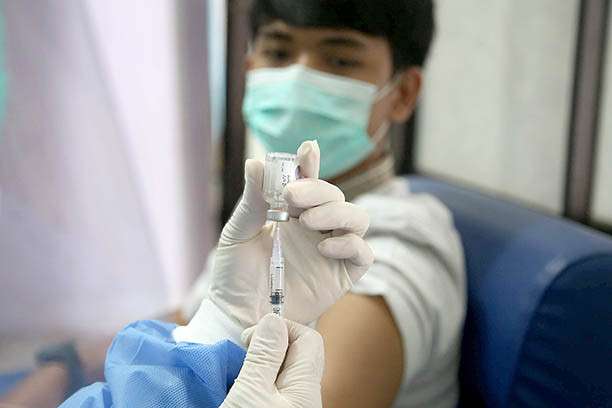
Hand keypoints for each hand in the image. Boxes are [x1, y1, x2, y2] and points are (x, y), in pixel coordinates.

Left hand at [210, 140, 373, 327]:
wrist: (238, 315)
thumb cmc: (235, 274)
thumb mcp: (237, 233)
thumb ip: (251, 201)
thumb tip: (255, 163)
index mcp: (292, 213)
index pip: (308, 181)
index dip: (311, 164)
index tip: (308, 149)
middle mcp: (316, 227)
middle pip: (336, 196)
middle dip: (319, 190)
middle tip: (292, 197)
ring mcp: (331, 250)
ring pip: (357, 218)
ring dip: (337, 212)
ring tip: (308, 221)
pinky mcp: (341, 275)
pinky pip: (363, 253)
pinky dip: (350, 244)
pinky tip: (324, 247)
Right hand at [221, 314, 323, 407]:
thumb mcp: (250, 391)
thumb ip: (263, 356)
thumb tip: (273, 320)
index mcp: (306, 387)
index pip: (308, 338)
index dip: (281, 328)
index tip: (251, 337)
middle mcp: (306, 397)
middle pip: (298, 354)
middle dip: (270, 345)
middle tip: (244, 353)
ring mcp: (295, 406)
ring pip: (286, 372)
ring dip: (263, 364)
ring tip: (240, 371)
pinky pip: (278, 389)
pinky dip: (261, 381)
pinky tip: (243, 388)